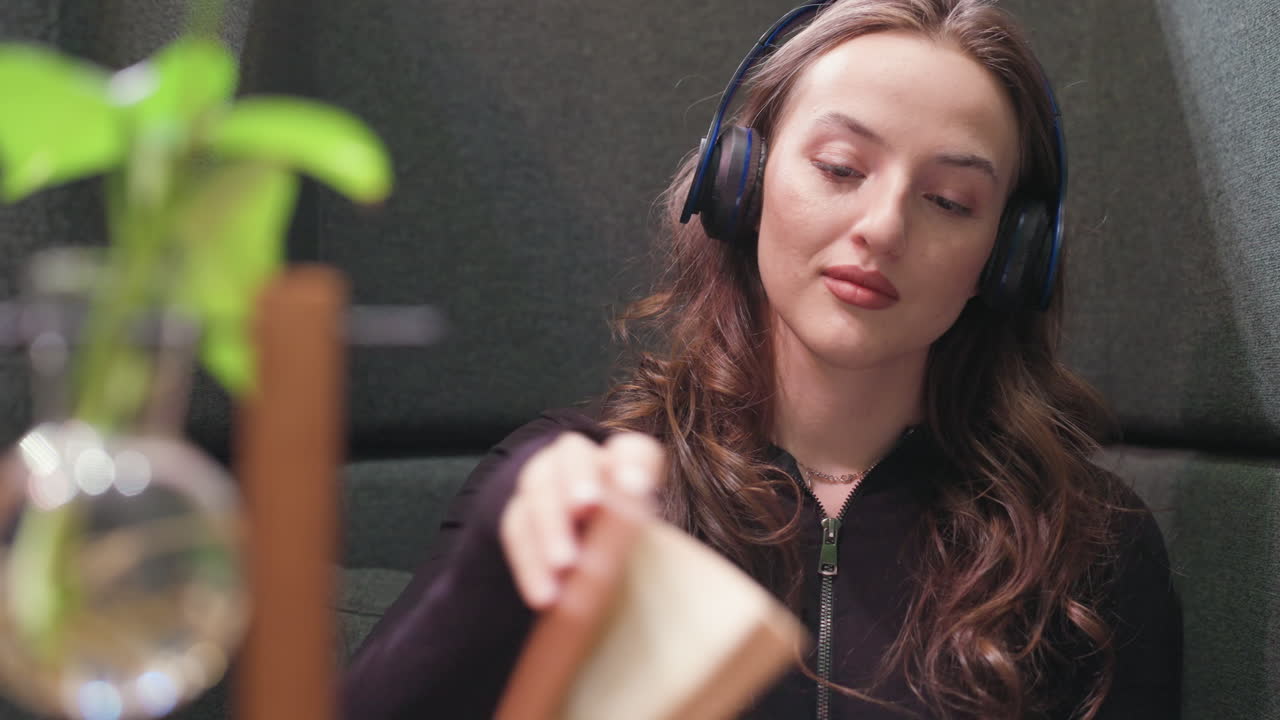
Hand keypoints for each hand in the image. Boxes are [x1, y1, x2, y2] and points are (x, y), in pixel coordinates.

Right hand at [499, 431, 664, 609]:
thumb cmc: (631, 560)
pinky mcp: (520, 515)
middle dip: (577, 479)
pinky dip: (529, 561)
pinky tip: (544, 596)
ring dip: (550, 525)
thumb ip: (633, 512)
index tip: (635, 484)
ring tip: (565, 566)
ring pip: (537, 487)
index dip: (631, 462)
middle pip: (572, 454)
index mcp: (623, 463)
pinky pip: (516, 528)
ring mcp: (543, 483)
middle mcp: (580, 463)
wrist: (595, 589)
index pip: (633, 451)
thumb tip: (632, 486)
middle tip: (587, 507)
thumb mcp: (641, 540)